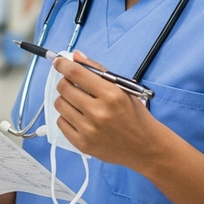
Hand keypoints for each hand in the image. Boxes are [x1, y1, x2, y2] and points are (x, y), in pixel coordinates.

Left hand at [51, 50, 157, 167]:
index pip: (76, 73)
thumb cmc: (135, 116)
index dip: (63, 65)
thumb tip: (76, 56)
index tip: (58, 62)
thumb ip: (99, 70)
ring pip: (60, 104)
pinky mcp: (82, 144)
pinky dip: (66, 117)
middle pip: (64, 88)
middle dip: (65, 82)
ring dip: (65, 99)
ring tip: (79, 102)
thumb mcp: (123, 89)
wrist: (145, 147)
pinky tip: (79, 117)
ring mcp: (89, 130)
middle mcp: (98, 112)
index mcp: (111, 95)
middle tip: (72, 84)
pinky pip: (61, 123)